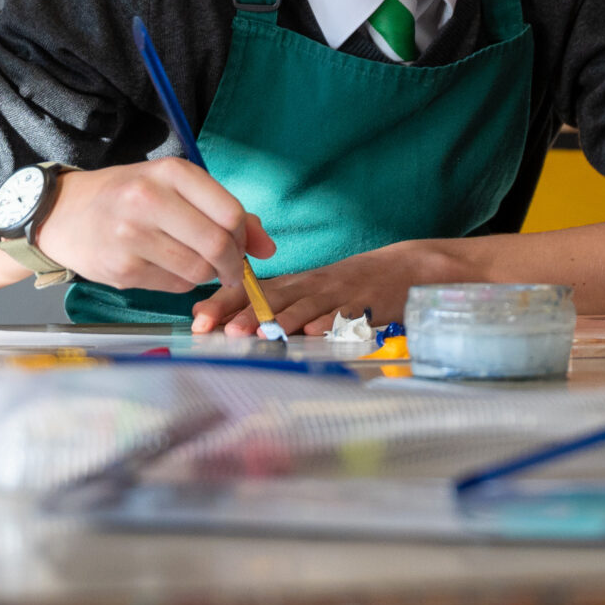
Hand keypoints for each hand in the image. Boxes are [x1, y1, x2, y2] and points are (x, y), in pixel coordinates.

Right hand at [36, 158, 271, 293]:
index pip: (230, 213)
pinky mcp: (121, 269)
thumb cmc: (126, 196)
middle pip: (217, 244)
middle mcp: (149, 200)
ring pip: (197, 270)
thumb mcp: (174, 187)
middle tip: (232, 270)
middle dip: (234, 265)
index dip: (245, 238)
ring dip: (208, 275)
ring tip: (197, 265)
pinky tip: (168, 268)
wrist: (61, 214)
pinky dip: (182, 283)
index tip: (245, 248)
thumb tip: (267, 248)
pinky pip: (173, 285)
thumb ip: (224, 211)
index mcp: (171, 173)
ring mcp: (132, 236)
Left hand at [193, 239, 468, 335]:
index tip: (198, 322)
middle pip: (275, 299)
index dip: (225, 304)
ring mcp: (340, 295)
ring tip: (259, 335)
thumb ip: (267, 304)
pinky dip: (331, 324)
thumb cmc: (351, 286)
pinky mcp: (367, 305)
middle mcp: (313, 286)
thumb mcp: (308, 291)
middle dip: (246, 315)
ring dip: (281, 321)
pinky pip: (348, 316)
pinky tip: (316, 333)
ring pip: (307, 308)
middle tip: (222, 331)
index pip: (252, 289)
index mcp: (295, 284)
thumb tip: (213, 318)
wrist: (406, 270)